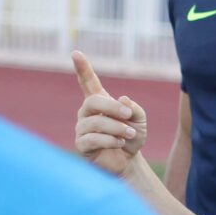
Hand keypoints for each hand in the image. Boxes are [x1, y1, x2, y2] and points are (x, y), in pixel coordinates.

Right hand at [71, 50, 147, 177]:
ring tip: (129, 135)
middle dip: (112, 108)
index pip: (88, 82)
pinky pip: (92, 139)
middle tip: (128, 116)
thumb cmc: (132, 137)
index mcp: (99, 101)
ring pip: (95, 123)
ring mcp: (81, 128)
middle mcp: (86, 112)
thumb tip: (121, 99)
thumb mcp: (140, 120)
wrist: (129, 161)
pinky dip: (110, 141)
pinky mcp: (81, 144)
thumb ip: (134, 108)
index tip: (75, 53)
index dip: (82, 68)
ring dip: (116, 128)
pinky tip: (120, 144)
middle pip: (92, 101)